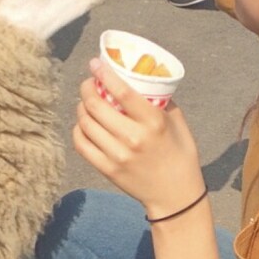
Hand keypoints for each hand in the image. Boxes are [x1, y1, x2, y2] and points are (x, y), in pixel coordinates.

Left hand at [74, 60, 204, 218]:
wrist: (176, 195)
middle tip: (89, 83)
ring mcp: (118, 156)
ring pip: (85, 123)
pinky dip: (78, 130)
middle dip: (87, 89)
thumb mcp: (178, 122)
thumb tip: (139, 78)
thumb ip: (160, 100)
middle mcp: (133, 138)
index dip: (104, 74)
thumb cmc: (179, 154)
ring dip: (81, 108)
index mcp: (153, 122)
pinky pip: (82, 145)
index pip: (122, 92)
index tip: (95, 63)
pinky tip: (84, 124)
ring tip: (86, 103)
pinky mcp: (108, 170)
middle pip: (96, 106)